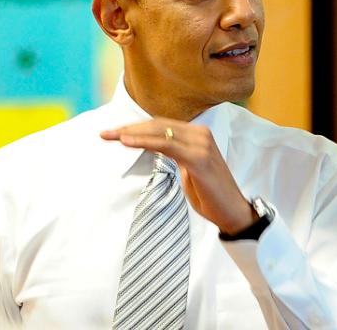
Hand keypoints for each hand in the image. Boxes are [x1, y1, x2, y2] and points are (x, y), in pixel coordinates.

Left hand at [101, 118, 259, 234]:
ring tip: (111, 136)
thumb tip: (156, 147)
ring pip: (160, 132)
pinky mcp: (199, 157)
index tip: (114, 132)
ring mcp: (201, 144)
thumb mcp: (188, 168)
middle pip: (157, 125)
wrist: (231, 211)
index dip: (136, 127)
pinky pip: (166, 145)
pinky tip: (127, 142)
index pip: (161, 125)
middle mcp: (201, 134)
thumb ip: (175, 153)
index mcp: (197, 134)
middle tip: (105, 133)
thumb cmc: (210, 193)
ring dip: (132, 133)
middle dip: (129, 128)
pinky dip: (144, 142)